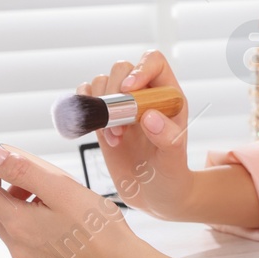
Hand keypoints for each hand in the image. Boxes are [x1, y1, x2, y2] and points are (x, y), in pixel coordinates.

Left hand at [0, 144, 180, 257]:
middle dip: (9, 187)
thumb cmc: (97, 229)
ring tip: (51, 195)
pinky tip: (60, 216)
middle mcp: (18, 247)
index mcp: (17, 225)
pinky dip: (34, 222)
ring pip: (12, 225)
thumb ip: (24, 169)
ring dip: (21, 205)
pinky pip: (29, 239)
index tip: (7, 158)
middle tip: (35, 177)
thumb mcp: (60, 188)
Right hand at [80, 50, 196, 221]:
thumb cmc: (172, 177)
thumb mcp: (174, 161)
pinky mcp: (103, 119)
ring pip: (101, 82)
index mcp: (168, 96)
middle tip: (120, 128)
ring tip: (114, 137)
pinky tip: (96, 132)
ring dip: (100, 107)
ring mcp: (122, 106)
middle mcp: (144, 95)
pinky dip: (84, 111)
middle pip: (121, 69)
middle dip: (114, 95)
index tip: (128, 90)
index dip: (139, 69)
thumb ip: (168, 139)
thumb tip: (150, 116)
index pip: (153, 61)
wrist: (154, 196)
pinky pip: (86, 98)